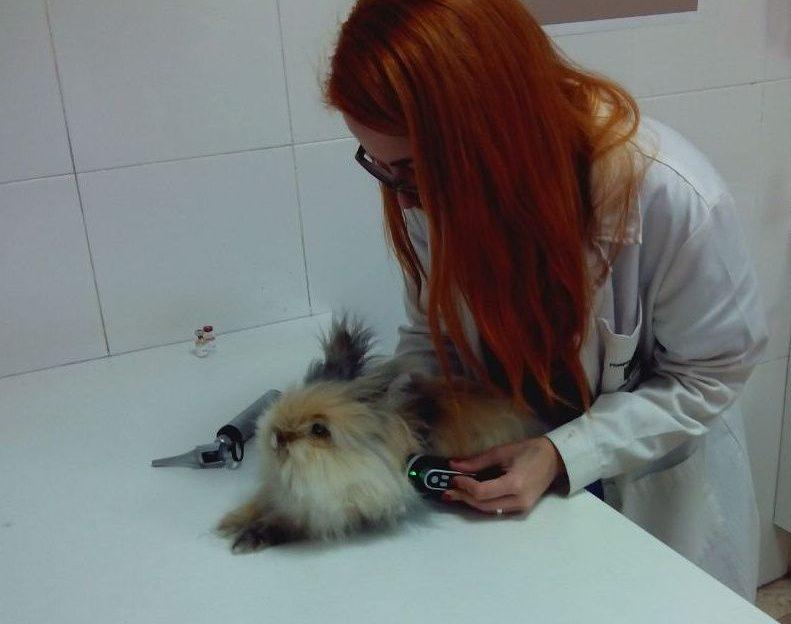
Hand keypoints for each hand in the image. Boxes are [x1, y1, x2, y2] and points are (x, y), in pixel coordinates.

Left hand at [444, 437, 565, 514]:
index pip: (482, 492)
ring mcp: (521, 508)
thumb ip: (477, 461)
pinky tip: (471, 496)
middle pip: (483, 505)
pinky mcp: (521, 509)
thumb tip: (454, 465)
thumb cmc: (529, 451)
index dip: (465, 486)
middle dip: (463, 497)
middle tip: (447, 490)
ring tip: (455, 493)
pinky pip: (496, 509)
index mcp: (515, 484)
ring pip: (488, 510)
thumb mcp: (501, 452)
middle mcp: (518, 501)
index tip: (453, 478)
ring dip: (471, 502)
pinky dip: (482, 503)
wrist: (553, 459)